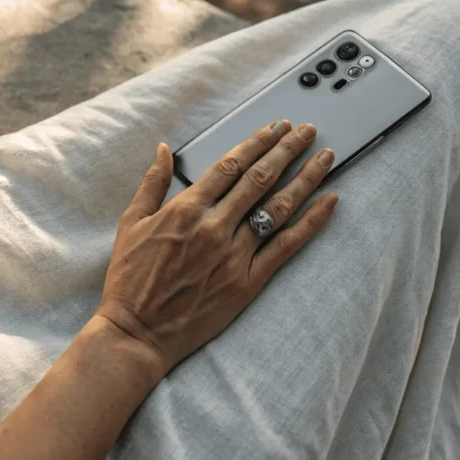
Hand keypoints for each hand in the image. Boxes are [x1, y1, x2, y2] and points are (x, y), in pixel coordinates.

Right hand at [97, 121, 338, 377]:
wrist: (137, 332)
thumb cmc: (130, 279)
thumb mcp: (131, 223)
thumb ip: (151, 183)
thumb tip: (163, 149)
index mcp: (186, 209)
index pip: (231, 164)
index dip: (257, 142)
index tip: (275, 127)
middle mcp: (215, 227)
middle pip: (261, 178)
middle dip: (287, 150)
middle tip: (307, 131)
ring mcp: (235, 255)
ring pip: (279, 207)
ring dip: (306, 177)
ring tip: (326, 156)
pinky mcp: (248, 282)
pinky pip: (287, 246)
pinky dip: (312, 222)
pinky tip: (330, 201)